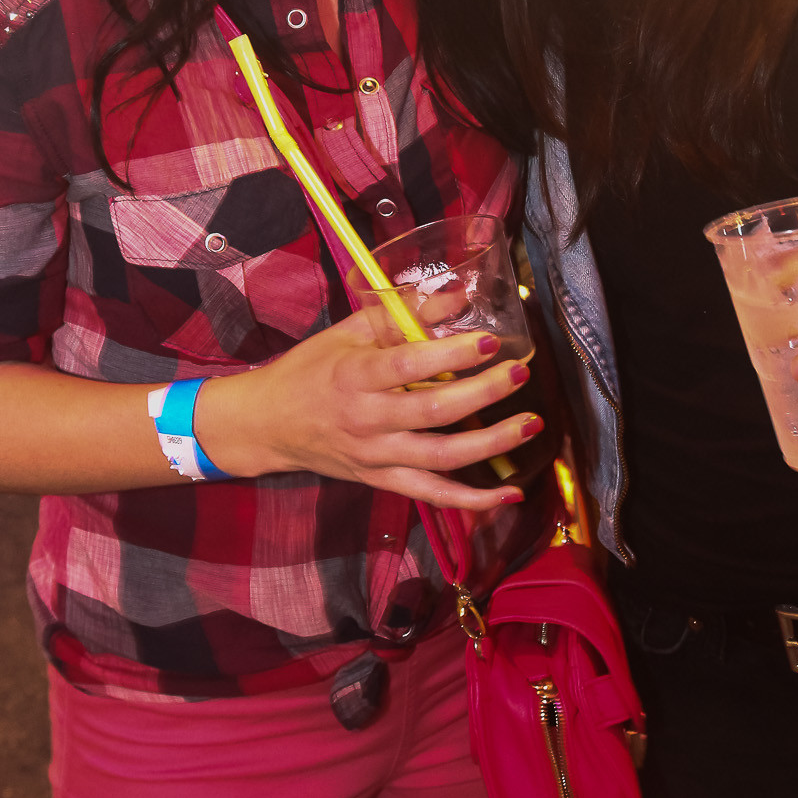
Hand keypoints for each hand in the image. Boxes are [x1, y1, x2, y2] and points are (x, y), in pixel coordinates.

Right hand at [198, 313, 538, 509]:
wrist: (267, 425)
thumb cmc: (309, 370)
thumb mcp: (347, 332)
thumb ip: (403, 314)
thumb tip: (458, 295)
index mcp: (355, 375)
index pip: (409, 365)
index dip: (452, 354)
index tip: (490, 339)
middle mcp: (366, 419)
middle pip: (434, 412)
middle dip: (483, 393)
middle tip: (520, 373)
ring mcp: (375, 456)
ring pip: (441, 458)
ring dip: (492, 444)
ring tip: (530, 424)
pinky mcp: (381, 480)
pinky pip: (433, 496)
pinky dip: (473, 501)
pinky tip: (510, 494)